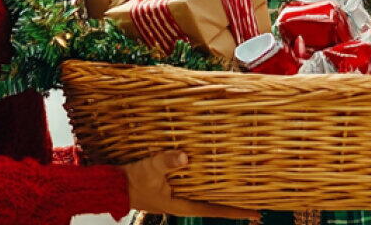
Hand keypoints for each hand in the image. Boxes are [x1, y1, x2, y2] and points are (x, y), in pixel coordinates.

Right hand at [122, 151, 259, 218]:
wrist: (113, 187)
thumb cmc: (132, 181)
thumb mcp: (150, 169)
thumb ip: (167, 162)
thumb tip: (185, 157)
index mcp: (183, 204)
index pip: (215, 209)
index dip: (236, 211)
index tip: (256, 213)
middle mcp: (184, 201)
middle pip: (215, 202)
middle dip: (234, 200)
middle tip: (257, 196)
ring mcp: (179, 195)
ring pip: (206, 194)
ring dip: (222, 190)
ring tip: (242, 185)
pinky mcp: (172, 187)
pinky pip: (196, 185)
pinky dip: (207, 181)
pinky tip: (214, 174)